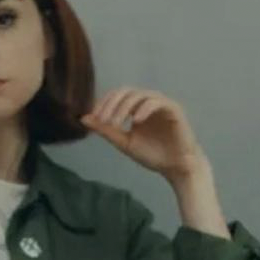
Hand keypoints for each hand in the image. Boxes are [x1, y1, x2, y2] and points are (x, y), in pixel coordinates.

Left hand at [82, 88, 209, 181]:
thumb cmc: (154, 155)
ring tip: (117, 123)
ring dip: (124, 107)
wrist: (176, 168)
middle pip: (125, 91)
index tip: (95, 118)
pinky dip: (143, 109)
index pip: (116, 96)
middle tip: (104, 120)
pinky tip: (135, 121)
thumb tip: (83, 118)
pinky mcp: (173, 109)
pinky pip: (156, 102)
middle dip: (111, 104)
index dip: (103, 103)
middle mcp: (148, 103)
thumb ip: (107, 131)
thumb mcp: (125, 143)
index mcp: (136, 108)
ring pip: (139, 95)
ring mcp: (161, 104)